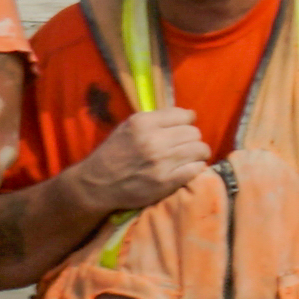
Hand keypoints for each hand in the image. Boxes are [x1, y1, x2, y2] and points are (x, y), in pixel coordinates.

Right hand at [76, 106, 215, 223]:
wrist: (98, 184)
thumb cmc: (114, 153)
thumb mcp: (128, 127)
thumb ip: (156, 119)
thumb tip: (188, 115)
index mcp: (143, 122)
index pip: (184, 114)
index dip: (187, 121)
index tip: (184, 127)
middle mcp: (153, 140)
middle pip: (194, 133)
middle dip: (192, 138)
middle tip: (186, 145)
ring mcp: (161, 162)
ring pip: (200, 149)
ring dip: (198, 153)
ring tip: (191, 156)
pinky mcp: (166, 182)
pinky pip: (197, 169)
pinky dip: (197, 167)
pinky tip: (189, 168)